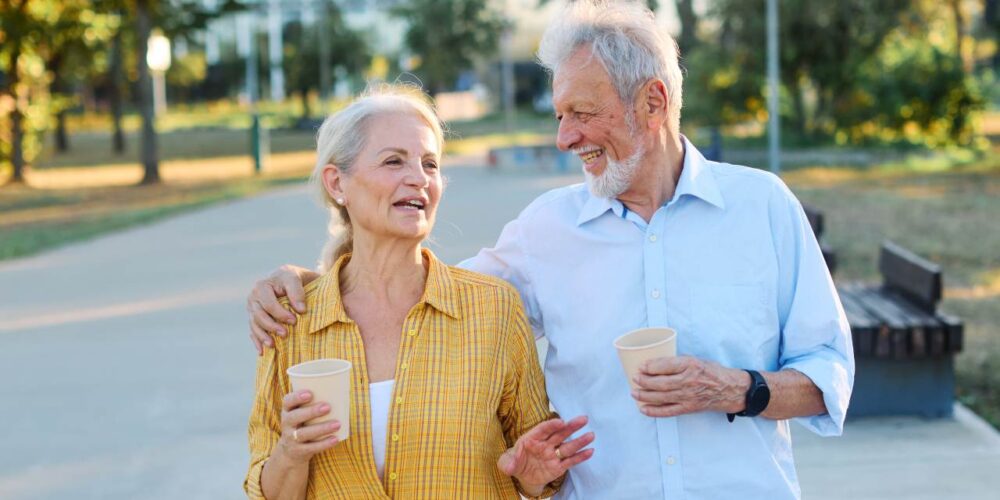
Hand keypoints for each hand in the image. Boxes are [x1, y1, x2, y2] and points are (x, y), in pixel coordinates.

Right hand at [247, 265, 318, 353]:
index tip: (294, 321)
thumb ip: (297, 292)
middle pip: (259, 316)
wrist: (287, 280)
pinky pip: (252, 331)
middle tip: (285, 334)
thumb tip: (300, 310)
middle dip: (271, 326)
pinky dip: (257, 341)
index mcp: (261, 286)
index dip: (280, 314)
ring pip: (254, 325)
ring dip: (262, 336)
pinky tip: (262, 351)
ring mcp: (252, 309)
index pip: (268, 304)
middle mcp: (253, 298)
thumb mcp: (295, 278)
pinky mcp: (254, 318)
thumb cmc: (292, 278)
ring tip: (272, 345)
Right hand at [277, 390, 341, 464]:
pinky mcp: (299, 451)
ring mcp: (291, 439)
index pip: (287, 402)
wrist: (291, 450)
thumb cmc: (304, 423)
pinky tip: (335, 439)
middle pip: (295, 417)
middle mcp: (287, 424)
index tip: (310, 393)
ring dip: (321, 428)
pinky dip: (324, 443)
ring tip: (337, 424)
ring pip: (303, 434)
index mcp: (288, 410)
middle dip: (311, 412)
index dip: (296, 397)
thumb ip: (316, 401)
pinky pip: (311, 448)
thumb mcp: (303, 412)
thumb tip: (342, 389)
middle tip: (328, 407)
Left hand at [497, 416, 594, 494]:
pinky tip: (590, 451)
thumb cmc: (514, 463)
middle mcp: (545, 444)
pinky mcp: (558, 467)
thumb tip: (509, 466)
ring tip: (591, 435)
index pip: (543, 429)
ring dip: (579, 441)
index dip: (552, 425)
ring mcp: (553, 455)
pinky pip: (570, 461)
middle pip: (560, 434)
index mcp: (532, 438)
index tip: (561, 421)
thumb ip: (507, 463)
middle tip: (583, 419)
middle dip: (571, 426)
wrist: (522, 476)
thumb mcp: (506, 463)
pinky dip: (580, 457)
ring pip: (567, 447)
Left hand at [631, 356, 748, 417]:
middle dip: (644, 381)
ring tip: (634, 393)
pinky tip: (643, 409)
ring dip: (644, 395)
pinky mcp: (688, 408)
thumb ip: (678, 362)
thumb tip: (654, 364)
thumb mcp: (697, 360)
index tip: (641, 366)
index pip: (665, 365)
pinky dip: (654, 411)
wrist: (730, 389)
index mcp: (691, 365)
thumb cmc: (713, 372)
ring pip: (661, 397)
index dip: (650, 366)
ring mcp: (688, 396)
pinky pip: (668, 411)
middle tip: (634, 378)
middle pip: (661, 382)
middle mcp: (689, 381)